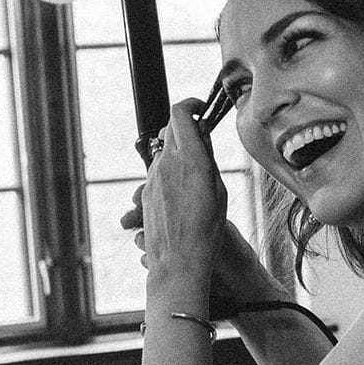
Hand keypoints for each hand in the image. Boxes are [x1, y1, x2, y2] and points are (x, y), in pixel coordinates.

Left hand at [121, 105, 283, 306]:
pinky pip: (157, 170)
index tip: (200, 109)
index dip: (190, 105)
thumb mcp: (217, 189)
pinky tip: (182, 192)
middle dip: (185, 127)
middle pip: (170, 127)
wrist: (178, 259)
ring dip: (177, 150)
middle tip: (201, 140)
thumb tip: (202, 136)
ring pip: (163, 149)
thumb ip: (207, 158)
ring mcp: (152, 176)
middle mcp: (166, 163)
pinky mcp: (145, 191)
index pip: (179, 113)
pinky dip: (169, 171)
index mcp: (188, 158)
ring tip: (194, 173)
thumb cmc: (204, 230)